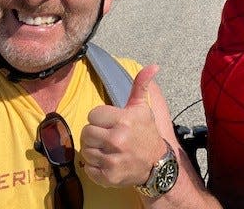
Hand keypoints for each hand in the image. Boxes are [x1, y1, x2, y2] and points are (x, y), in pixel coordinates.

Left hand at [80, 65, 166, 186]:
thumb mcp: (143, 108)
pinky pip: (88, 168)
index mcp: (123, 120)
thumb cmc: (146, 132)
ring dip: (94, 150)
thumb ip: (141, 85)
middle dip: (95, 134)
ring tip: (108, 149)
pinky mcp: (108, 177)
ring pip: (85, 151)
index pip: (92, 115)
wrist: (157, 164)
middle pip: (86, 133)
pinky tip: (107, 162)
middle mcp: (117, 140)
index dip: (100, 118)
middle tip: (108, 137)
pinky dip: (95, 167)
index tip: (111, 123)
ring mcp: (112, 160)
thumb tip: (153, 66)